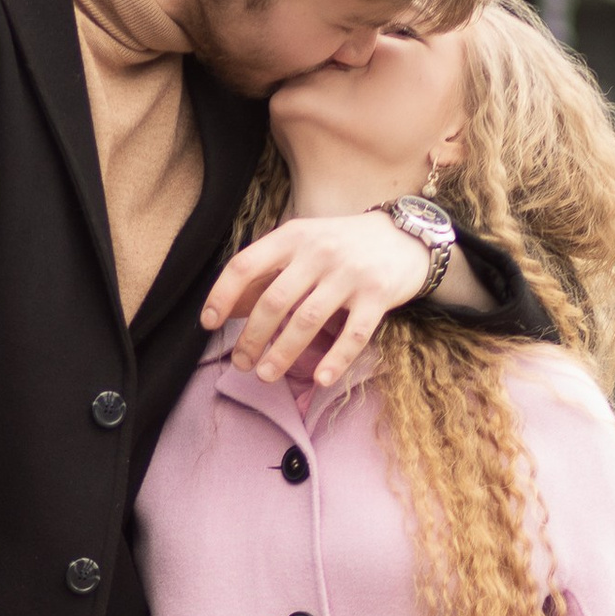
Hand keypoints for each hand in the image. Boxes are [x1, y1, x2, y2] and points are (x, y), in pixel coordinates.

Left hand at [202, 209, 445, 389]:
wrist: (405, 237)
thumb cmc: (344, 245)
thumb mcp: (305, 242)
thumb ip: (272, 268)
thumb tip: (230, 306)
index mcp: (293, 236)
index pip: (245, 265)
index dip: (222, 296)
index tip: (208, 324)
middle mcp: (319, 252)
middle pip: (273, 300)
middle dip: (251, 338)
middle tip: (241, 363)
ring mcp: (350, 274)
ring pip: (307, 320)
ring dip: (282, 353)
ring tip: (265, 376)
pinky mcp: (377, 295)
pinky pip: (353, 335)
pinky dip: (336, 360)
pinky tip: (320, 379)